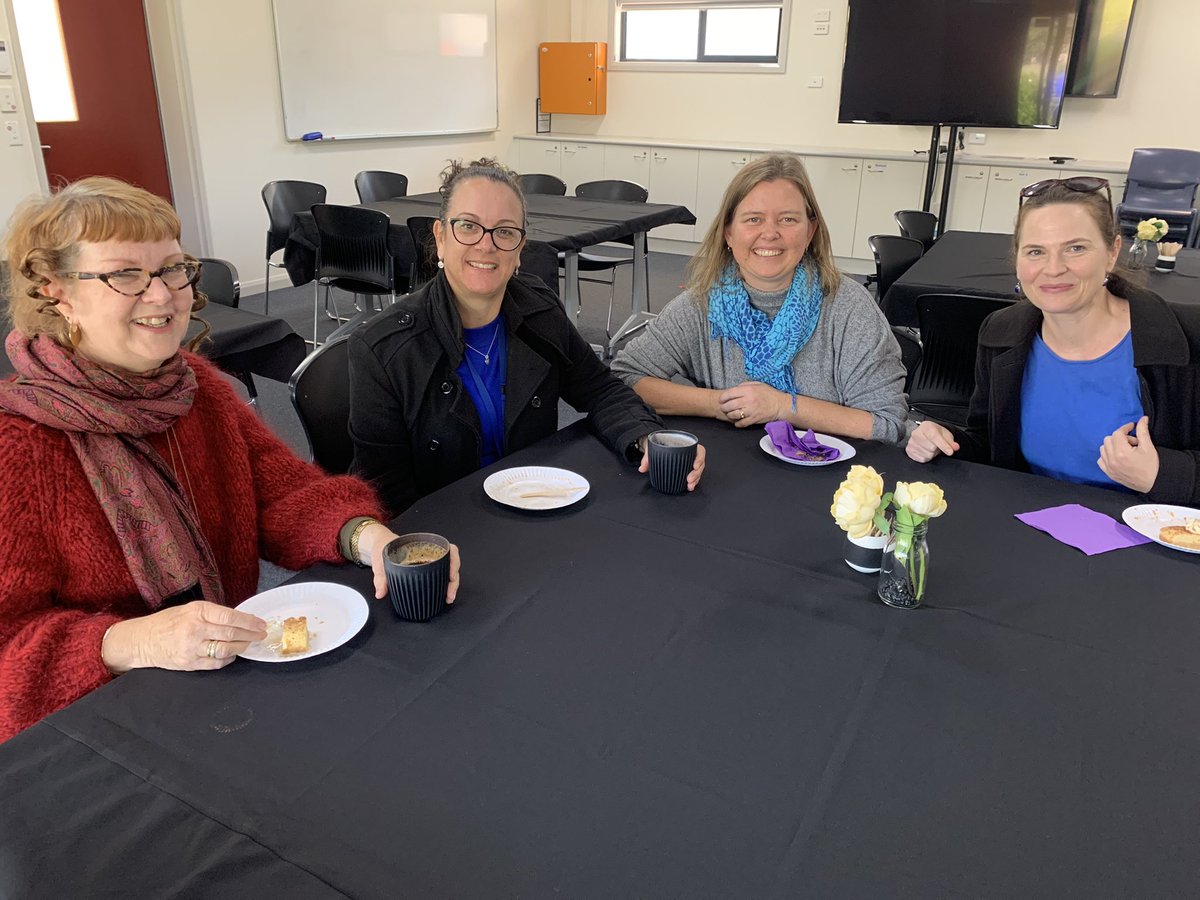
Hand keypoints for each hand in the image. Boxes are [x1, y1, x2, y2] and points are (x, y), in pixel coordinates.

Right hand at [101, 601, 267, 674]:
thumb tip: (240, 620)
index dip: (250, 622)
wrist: (141, 640)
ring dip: (242, 648)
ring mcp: (191, 648)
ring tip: (249, 644)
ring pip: (226, 650)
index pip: (230, 617)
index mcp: (197, 611)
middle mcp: (195, 629)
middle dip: (251, 635)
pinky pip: (216, 663)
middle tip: (262, 635)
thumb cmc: (167, 622)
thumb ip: (212, 614)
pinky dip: (228, 659)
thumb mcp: (189, 609)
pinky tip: (233, 654)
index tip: (261, 624)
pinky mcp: (189, 663)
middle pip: (231, 634)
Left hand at [359, 523, 460, 602]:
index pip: (448, 550)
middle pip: (452, 563)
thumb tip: (381, 593)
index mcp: (423, 546)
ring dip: (451, 584)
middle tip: (449, 594)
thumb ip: (380, 577)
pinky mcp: (427, 568)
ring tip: (448, 597)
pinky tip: (443, 595)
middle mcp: (430, 553)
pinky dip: (444, 585)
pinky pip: (441, 574)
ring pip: (448, 570)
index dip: (454, 562)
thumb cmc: (384, 547)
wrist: (381, 545)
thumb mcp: (381, 561)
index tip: (451, 575)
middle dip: (454, 580)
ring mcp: (430, 561)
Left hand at [638, 441, 706, 490]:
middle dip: (696, 473)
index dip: (699, 458)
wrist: (657, 447)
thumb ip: (648, 457)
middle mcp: (690, 454)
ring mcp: (689, 462)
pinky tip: (689, 487)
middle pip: (700, 463)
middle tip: (689, 479)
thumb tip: (642, 468)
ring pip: (698, 471)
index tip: (695, 465)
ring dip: (695, 479)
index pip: (699, 450)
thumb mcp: (653, 447)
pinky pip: (694, 476)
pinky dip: (692, 482)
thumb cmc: (658, 444)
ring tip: (689, 485)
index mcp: (686, 445)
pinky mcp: (687, 469)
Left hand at [716, 382, 786, 427]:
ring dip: (730, 415)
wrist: (781, 405)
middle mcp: (748, 400)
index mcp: (748, 390)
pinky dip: (737, 423)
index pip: (729, 394)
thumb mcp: (757, 384)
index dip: (723, 398)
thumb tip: (734, 389)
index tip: (721, 400)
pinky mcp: (754, 419)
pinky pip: (742, 423)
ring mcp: (751, 411)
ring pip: (734, 414)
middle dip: (724, 407)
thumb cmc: (769, 394)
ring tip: (730, 414)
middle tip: (724, 408)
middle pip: (730, 405)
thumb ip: (745, 385)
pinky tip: (737, 421)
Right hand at [906, 421, 958, 462]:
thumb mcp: (946, 435)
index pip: (934, 437)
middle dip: (937, 449)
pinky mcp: (909, 450)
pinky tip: (926, 451)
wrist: (926, 434)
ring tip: (931, 448)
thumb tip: (955, 447)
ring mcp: (911, 442)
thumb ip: (951, 442)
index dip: (943, 445)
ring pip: (927, 455)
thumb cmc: (936, 433)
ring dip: (932, 454)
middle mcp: (916, 433)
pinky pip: (922, 459)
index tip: (950, 452)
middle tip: (936, 445)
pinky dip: (926, 457)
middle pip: (931, 448)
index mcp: (926, 426)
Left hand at [1098, 416, 1158, 492]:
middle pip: (1108, 439)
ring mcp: (1108, 467)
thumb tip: (1142, 419)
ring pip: (1103, 449)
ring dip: (1113, 445)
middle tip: (1132, 442)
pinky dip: (1107, 455)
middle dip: (1120, 437)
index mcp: (1121, 453)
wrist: (1153, 484)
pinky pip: (1101, 460)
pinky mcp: (1108, 473)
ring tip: (1126, 449)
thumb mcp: (1149, 447)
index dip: (1125, 428)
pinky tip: (1118, 456)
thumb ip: (1143, 431)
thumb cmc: (1152, 466)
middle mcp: (1112, 460)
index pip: (1117, 434)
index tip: (1132, 427)